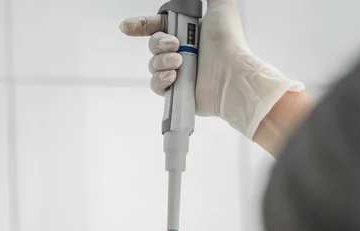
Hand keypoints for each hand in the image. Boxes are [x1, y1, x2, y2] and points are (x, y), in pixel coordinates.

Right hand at [120, 0, 303, 138]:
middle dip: (159, 43)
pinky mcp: (177, 93)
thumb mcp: (221, 8)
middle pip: (153, 45)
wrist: (232, 75)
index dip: (140, 26)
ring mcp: (179, 74)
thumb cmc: (229, 43)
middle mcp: (181, 52)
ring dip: (162, 61)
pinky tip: (173, 76)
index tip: (127, 27)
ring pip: (153, 65)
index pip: (157, 26)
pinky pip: (156, 85)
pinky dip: (161, 79)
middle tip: (175, 45)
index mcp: (187, 33)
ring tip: (179, 62)